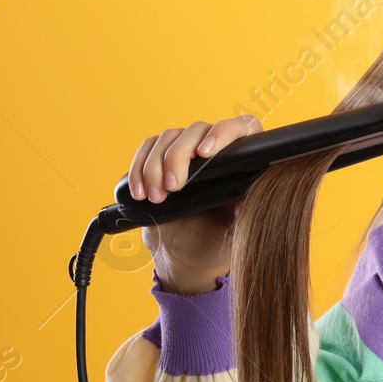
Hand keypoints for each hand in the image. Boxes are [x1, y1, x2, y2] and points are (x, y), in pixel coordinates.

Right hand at [127, 114, 261, 293]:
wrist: (188, 253)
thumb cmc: (217, 238)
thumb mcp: (235, 229)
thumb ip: (242, 212)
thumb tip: (244, 199)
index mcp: (244, 160)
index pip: (243, 127)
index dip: (224, 133)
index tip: (204, 154)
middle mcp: (217, 147)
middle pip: (197, 130)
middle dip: (178, 157)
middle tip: (172, 188)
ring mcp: (187, 148)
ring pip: (169, 137)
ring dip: (155, 167)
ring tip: (156, 198)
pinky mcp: (161, 156)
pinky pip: (147, 148)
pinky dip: (138, 169)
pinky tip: (139, 193)